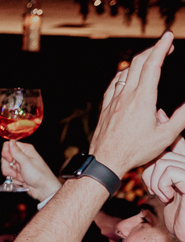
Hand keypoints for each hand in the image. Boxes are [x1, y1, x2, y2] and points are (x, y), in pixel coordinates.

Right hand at [1, 141, 61, 201]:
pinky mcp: (17, 172)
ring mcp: (19, 164)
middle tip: (14, 171)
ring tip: (20, 177)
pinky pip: (8, 174)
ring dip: (10, 173)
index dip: (6, 152)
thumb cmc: (39, 175)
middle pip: (5, 157)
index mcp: (25, 149)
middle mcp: (21, 155)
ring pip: (5, 166)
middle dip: (7, 166)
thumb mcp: (26, 162)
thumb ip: (16, 152)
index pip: (8, 145)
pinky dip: (13, 178)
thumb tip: (10, 141)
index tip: (10, 160)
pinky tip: (21, 180)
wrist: (42, 188)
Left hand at [91, 32, 184, 176]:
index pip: (153, 65)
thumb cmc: (135, 151)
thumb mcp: (166, 136)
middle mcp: (126, 96)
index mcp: (142, 99)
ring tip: (150, 59)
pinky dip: (123, 74)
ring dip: (139, 61)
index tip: (168, 37)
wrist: (105, 162)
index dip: (161, 48)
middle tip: (165, 46)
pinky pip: (114, 84)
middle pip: (138, 63)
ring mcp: (113, 101)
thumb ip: (182, 117)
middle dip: (153, 50)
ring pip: (125, 72)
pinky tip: (127, 75)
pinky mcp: (105, 108)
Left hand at [143, 137, 184, 240]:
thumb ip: (163, 170)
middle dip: (150, 174)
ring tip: (164, 196)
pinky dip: (162, 186)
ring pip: (163, 161)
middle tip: (157, 192)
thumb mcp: (167, 188)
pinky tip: (169, 198)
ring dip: (155, 183)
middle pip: (161, 153)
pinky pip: (170, 171)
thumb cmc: (178, 214)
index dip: (157, 154)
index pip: (175, 141)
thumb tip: (150, 153)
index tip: (154, 178)